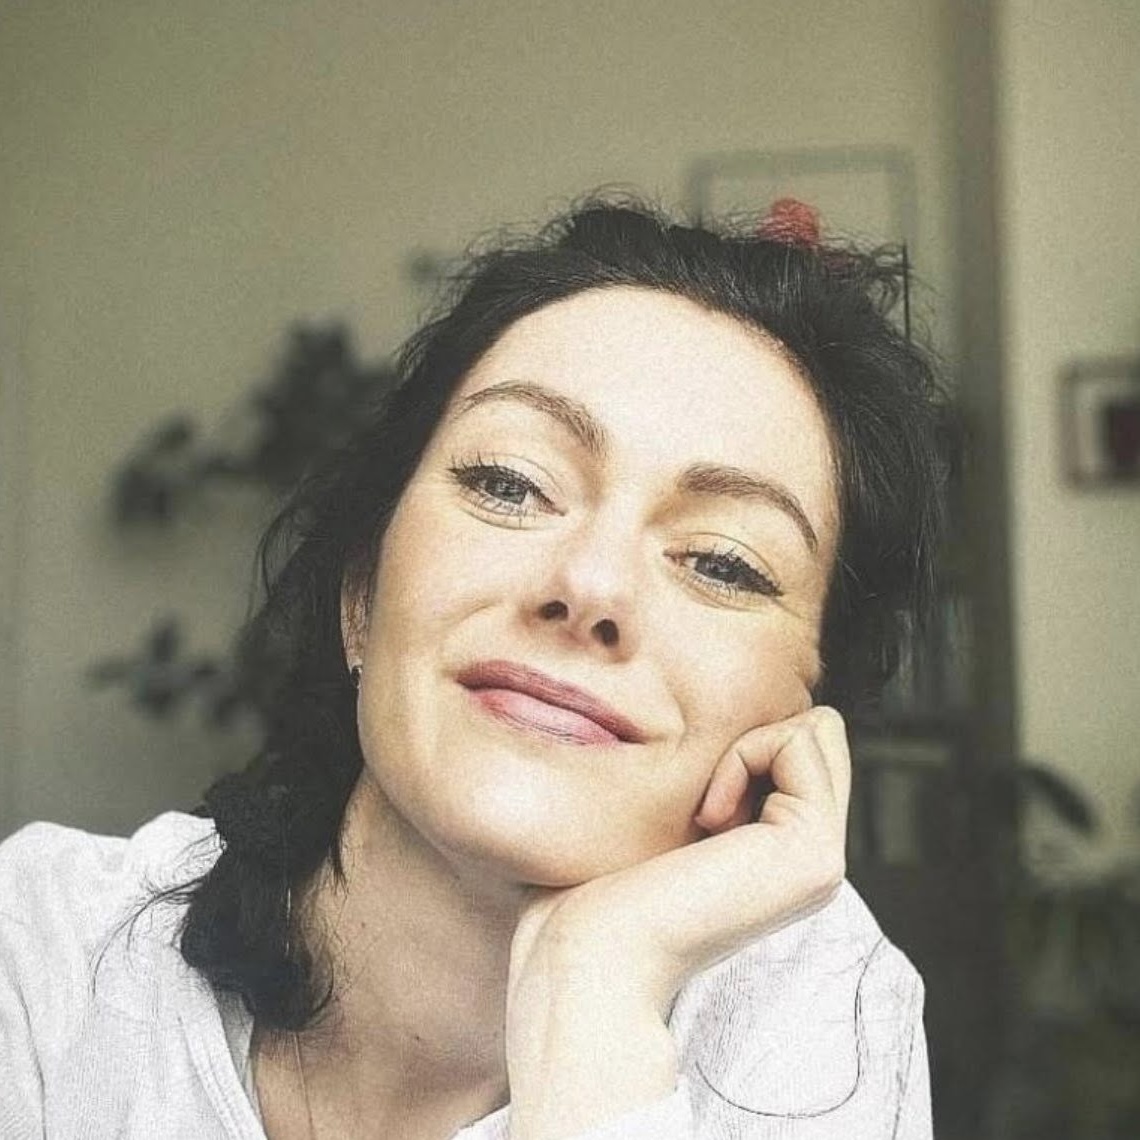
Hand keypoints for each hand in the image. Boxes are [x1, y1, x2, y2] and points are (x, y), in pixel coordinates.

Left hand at [505, 706, 851, 1138]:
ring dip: (747, 747)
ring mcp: (824, 859)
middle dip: (757, 736)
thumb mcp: (666, 815)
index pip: (798, 743)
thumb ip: (714, 777)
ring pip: (818, 729)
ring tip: (705, 817)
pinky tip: (707, 820)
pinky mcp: (817, 852)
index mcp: (782, 852)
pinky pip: (799, 744)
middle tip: (705, 804)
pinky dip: (745, 755)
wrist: (593, 952)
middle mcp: (813, 858)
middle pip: (820, 731)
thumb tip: (724, 716)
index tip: (692, 809)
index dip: (742, 743)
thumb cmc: (599, 883)